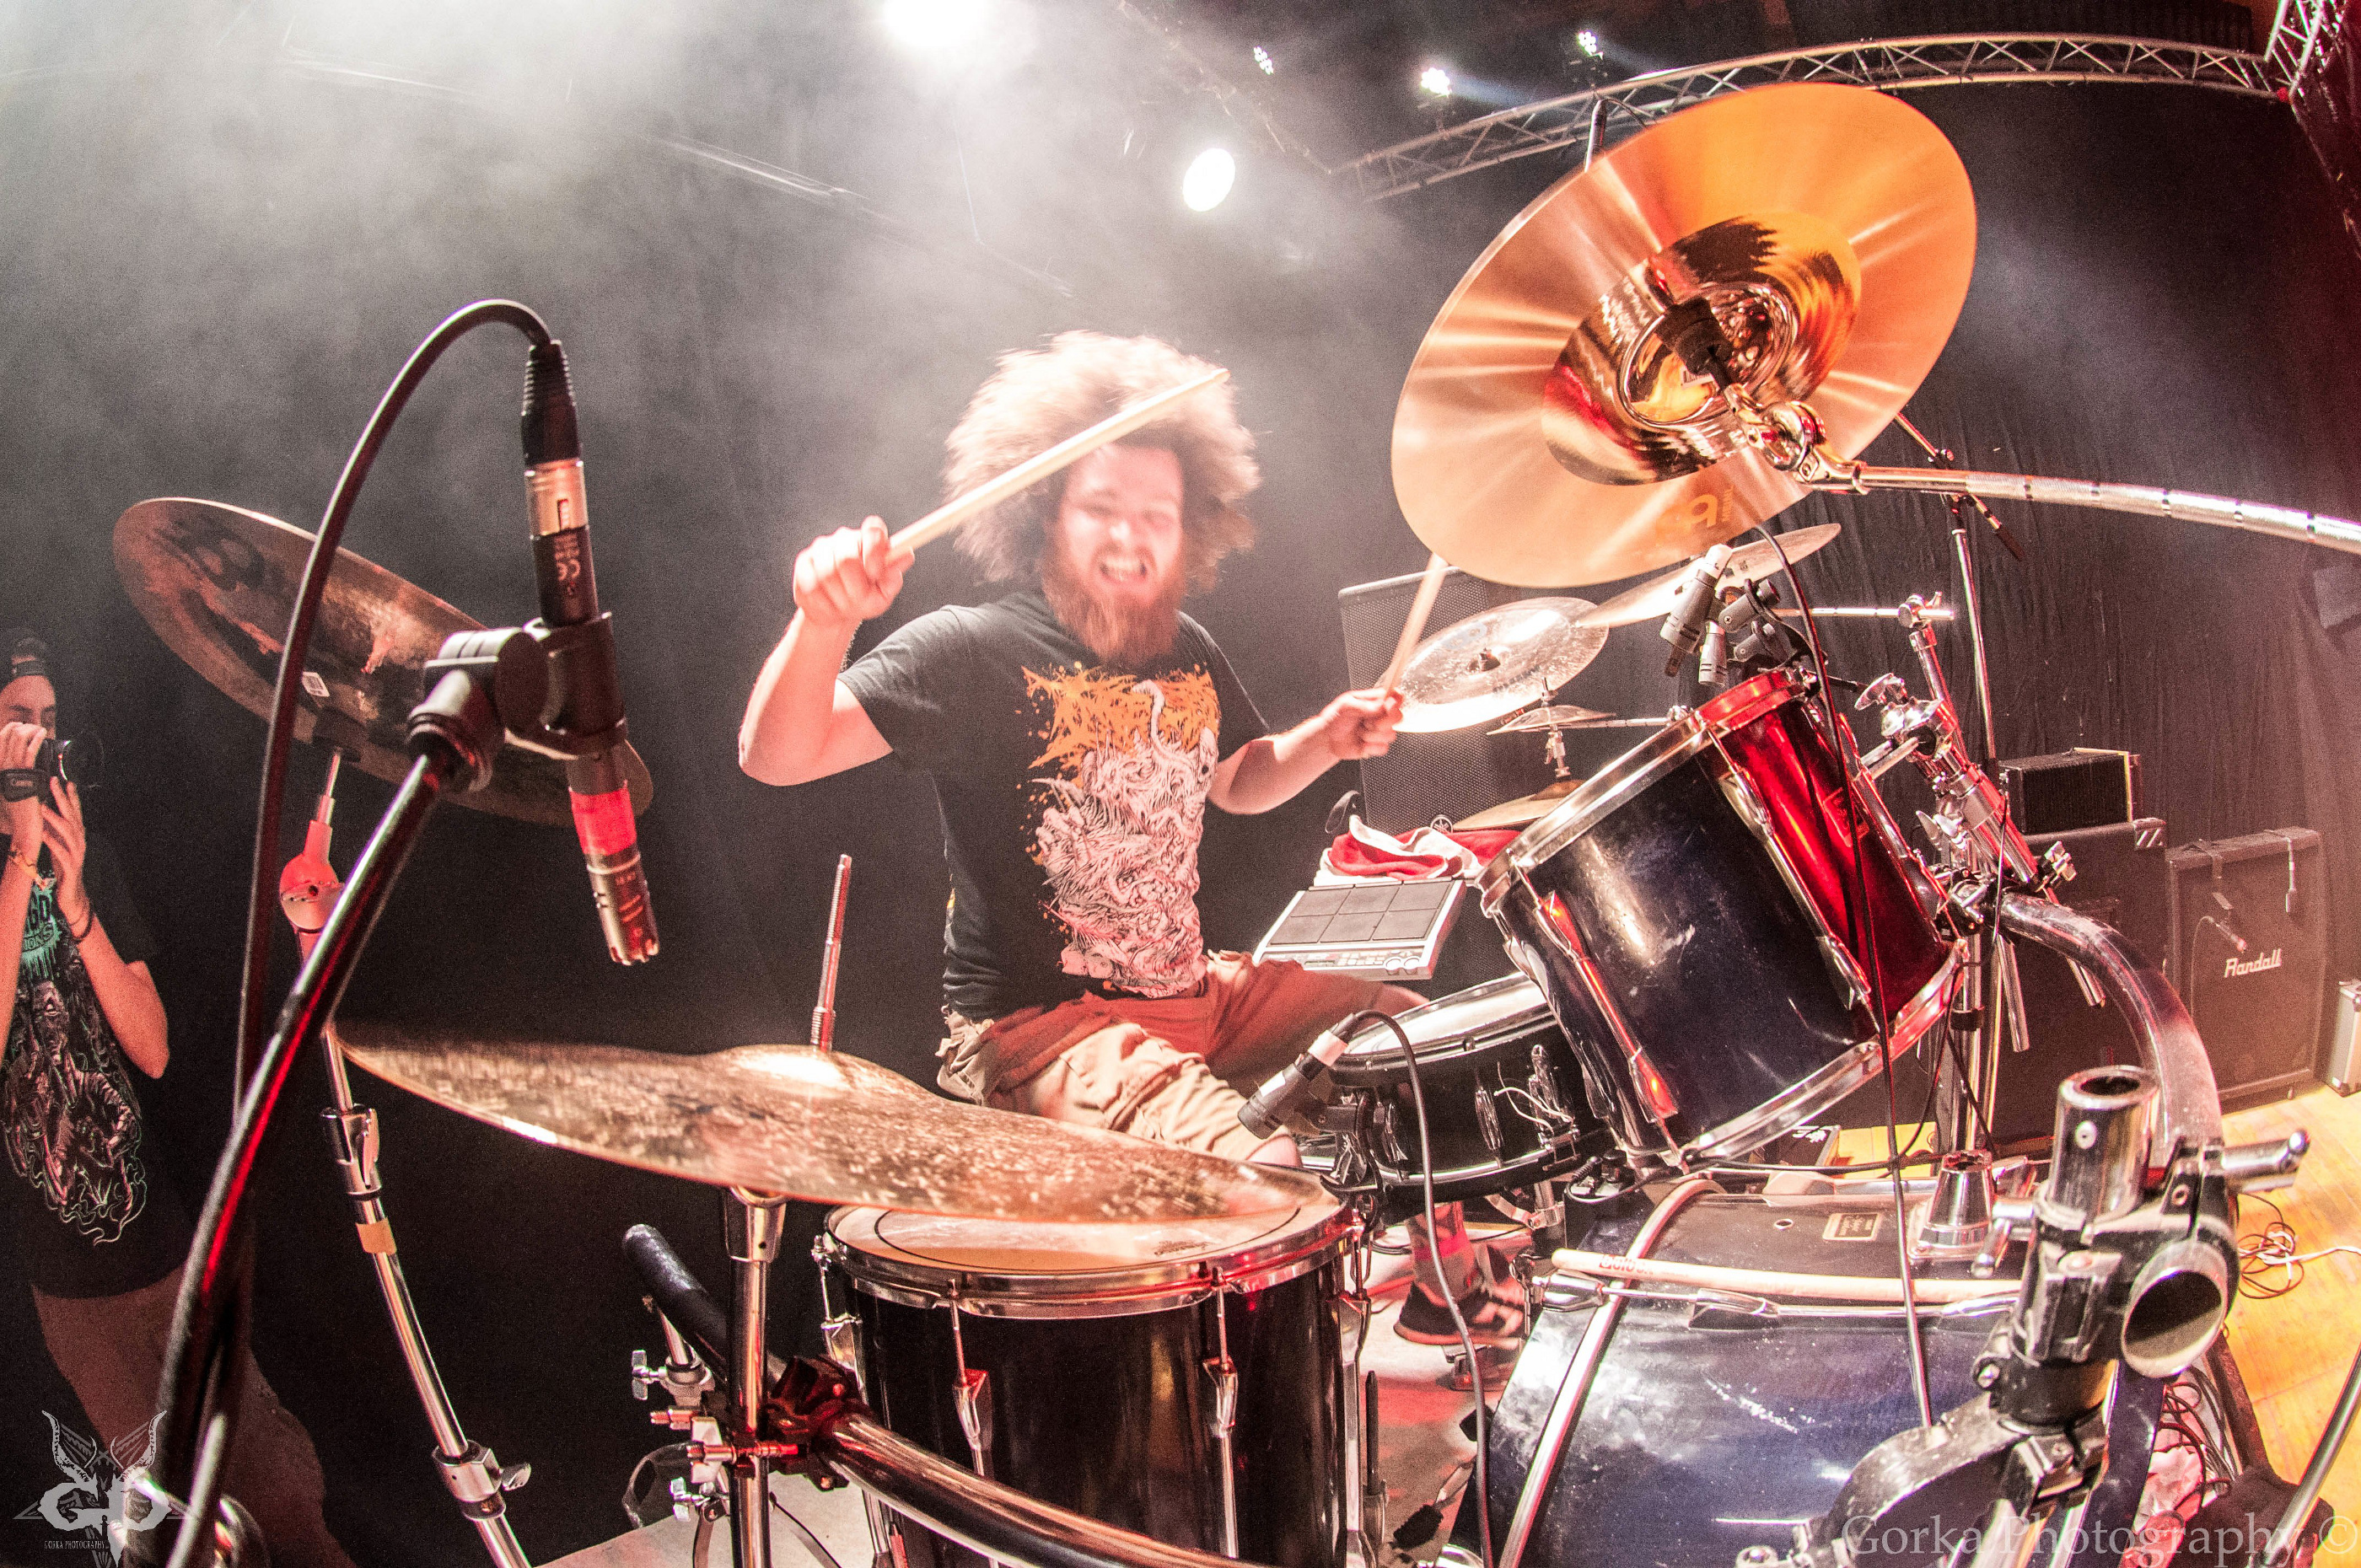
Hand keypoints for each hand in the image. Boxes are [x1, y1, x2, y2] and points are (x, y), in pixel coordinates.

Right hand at [0, 722, 41, 851]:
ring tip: (38, 728)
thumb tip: (26, 762)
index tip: (17, 725)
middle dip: (18, 728)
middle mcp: (1, 769)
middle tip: (28, 725)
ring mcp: (11, 771)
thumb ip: (17, 775)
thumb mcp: (16, 789)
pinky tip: (42, 733)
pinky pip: (29, 751)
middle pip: (6, 739)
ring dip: (28, 731)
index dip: (7, 732)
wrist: (24, 826)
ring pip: (17, 742)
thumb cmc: (22, 811)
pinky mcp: (24, 774)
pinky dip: (35, 739)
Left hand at [42, 778, 89, 926]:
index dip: (72, 797)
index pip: (76, 812)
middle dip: (63, 799)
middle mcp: (80, 842)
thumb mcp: (59, 847)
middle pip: (72, 816)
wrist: (72, 896)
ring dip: (55, 818)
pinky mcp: (71, 866)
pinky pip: (61, 851)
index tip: (65, 781)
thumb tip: (46, 816)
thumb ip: (56, 833)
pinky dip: (53, 841)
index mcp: (77, 836)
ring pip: (68, 831)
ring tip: (42, 807)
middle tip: (53, 783)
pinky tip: (44, 834)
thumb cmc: (64, 871)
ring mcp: (77, 853)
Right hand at [793, 517, 912, 631]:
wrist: (835, 614)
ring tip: (844, 606)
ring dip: (838, 598)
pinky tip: (829, 606)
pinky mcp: (804, 562)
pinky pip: (811, 584)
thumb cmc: (862, 600)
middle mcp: (845, 538)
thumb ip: (893, 577)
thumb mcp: (882, 594)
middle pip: (847, 557)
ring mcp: (821, 548)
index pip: (873, 531)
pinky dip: (823, 602)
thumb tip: (906, 555)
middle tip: (858, 601)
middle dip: (854, 587)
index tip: (875, 574)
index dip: (874, 552)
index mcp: (868, 540)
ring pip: (827, 574)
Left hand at [1317, 688, 1402, 760]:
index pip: (1395, 697)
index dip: (1395, 703)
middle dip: (1383, 723)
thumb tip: (1381, 706)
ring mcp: (1381, 730)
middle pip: (1398, 717)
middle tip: (1367, 723)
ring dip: (1371, 735)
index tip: (1388, 707)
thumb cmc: (1335, 718)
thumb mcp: (1346, 705)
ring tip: (1359, 732)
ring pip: (1390, 735)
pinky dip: (1370, 747)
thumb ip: (1365, 705)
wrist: (1328, 739)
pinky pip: (1383, 748)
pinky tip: (1361, 743)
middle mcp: (1381, 715)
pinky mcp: (1378, 745)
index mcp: (1375, 700)